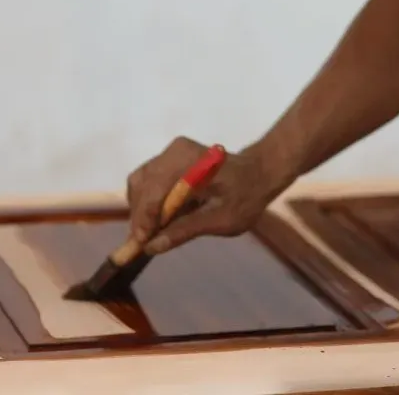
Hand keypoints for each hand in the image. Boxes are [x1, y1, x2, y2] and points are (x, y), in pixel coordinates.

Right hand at [125, 136, 285, 254]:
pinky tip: (156, 218)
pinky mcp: (170, 156)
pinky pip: (147, 179)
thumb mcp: (222, 220)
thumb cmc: (246, 197)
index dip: (144, 219)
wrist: (258, 173)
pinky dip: (146, 200)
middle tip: (144, 242)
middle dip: (140, 216)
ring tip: (150, 233)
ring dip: (141, 208)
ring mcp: (172, 151)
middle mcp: (177, 151)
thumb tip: (151, 247)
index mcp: (192, 163)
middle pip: (142, 185)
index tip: (140, 244)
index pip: (154, 191)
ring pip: (140, 181)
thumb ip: (186, 230)